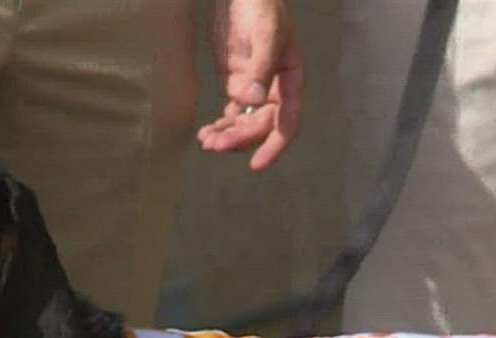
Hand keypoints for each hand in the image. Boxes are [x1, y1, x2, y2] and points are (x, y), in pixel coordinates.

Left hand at [197, 0, 304, 170]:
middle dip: (238, 139)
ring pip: (244, 124)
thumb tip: (251, 102)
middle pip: (259, 127)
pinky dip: (220, 125)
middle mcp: (274, 89)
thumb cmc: (260, 6)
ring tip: (206, 141)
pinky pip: (231, 113)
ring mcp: (254, 88)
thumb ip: (260, 67)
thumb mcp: (265, 33)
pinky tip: (205, 133)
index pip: (287, 122)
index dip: (274, 145)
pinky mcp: (236, 83)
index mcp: (289, 80)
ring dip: (227, 136)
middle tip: (213, 145)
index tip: (255, 164)